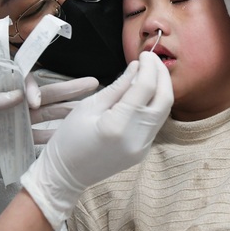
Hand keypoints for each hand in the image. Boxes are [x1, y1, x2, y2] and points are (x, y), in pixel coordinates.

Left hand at [0, 75, 98, 163]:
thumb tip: (19, 98)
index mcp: (0, 86)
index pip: (27, 82)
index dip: (36, 89)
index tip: (34, 101)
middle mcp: (11, 101)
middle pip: (44, 95)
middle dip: (68, 90)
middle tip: (92, 83)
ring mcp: (12, 120)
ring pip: (44, 116)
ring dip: (65, 114)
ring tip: (88, 111)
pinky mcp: (9, 138)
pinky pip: (33, 138)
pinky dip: (49, 139)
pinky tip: (67, 139)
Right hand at [21, 52, 173, 228]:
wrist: (65, 176)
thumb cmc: (69, 139)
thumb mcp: (88, 106)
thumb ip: (117, 86)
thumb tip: (137, 68)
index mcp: (117, 125)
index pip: (145, 88)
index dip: (149, 67)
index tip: (144, 54)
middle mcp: (135, 138)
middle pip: (164, 100)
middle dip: (161, 75)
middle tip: (152, 59)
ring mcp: (141, 148)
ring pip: (164, 112)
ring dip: (161, 89)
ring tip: (149, 72)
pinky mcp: (142, 151)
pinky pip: (155, 123)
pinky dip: (153, 104)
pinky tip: (143, 93)